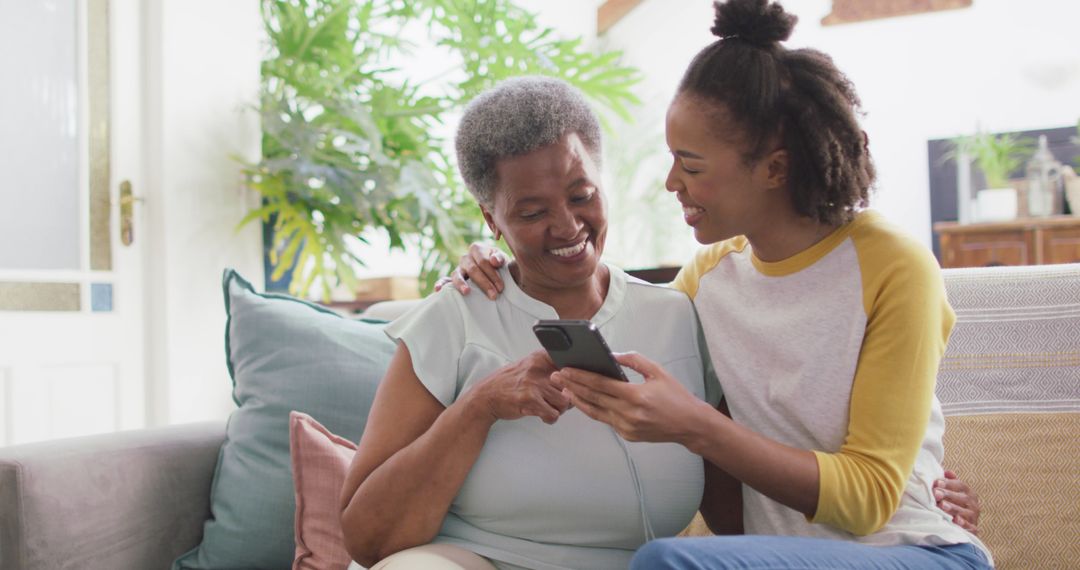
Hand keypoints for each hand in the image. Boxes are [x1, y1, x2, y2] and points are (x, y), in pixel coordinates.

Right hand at [433, 243, 505, 298]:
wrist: (499, 274)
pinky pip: (445, 280)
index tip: (501, 288)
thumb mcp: (504, 260)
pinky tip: (438, 289)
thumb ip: (500, 258)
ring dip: (462, 284)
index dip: (492, 274)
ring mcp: (458, 269)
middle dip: (484, 283)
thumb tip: (494, 261)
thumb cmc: (500, 266)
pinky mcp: (453, 279)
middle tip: (494, 295)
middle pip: (472, 269)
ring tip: (467, 292)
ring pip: (457, 275)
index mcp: (476, 249)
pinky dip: (441, 284)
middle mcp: (465, 257)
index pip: (482, 261)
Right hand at [469, 350, 570, 424]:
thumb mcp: (527, 367)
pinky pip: (553, 414)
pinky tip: (543, 416)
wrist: (485, 396)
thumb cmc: (508, 384)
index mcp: (539, 358)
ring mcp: (534, 384)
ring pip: (565, 401)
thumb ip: (548, 368)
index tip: (570, 383)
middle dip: (568, 397)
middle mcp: (538, 368)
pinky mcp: (530, 400)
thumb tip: (573, 378)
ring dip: (559, 409)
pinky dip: (550, 418)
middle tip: (559, 401)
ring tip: (550, 409)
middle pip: (570, 385)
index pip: (569, 362)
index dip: (574, 376)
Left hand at [556, 352, 710, 442]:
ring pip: (595, 412)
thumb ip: (634, 361)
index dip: (580, 377)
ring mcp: (627, 427)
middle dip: (572, 386)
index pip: (600, 385)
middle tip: (556, 377)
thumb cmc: (675, 396)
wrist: (690, 425)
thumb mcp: (657, 372)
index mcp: (636, 396)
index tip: (565, 370)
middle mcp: (628, 414)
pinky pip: (606, 420)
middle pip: (593, 398)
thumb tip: (612, 356)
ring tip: (565, 390)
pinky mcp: (627, 435)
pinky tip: (585, 401)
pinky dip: (594, 410)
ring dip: (578, 401)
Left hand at [934, 469, 979, 533]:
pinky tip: (955, 520)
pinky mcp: (973, 528)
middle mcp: (973, 503)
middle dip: (948, 495)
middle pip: (962, 497)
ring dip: (953, 508)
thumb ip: (949, 482)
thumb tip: (947, 472)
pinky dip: (963, 524)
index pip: (959, 485)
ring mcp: (974, 516)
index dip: (948, 483)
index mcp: (968, 492)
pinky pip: (970, 526)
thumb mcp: (952, 493)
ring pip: (965, 512)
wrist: (964, 526)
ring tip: (942, 505)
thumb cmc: (954, 505)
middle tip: (935, 493)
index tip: (936, 483)